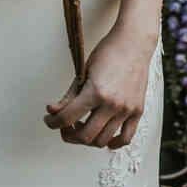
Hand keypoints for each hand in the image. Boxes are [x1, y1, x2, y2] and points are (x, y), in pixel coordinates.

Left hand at [42, 27, 153, 148]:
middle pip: (84, 135)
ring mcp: (126, 110)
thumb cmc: (108, 53)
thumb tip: (52, 111)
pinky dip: (112, 143)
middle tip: (64, 126)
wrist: (134, 43)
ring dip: (87, 139)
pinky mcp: (137, 111)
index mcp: (95, 92)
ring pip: (102, 141)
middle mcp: (112, 104)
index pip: (67, 118)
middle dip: (69, 134)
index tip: (49, 120)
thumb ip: (69, 95)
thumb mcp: (83, 72)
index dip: (53, 122)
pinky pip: (125, 138)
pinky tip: (103, 138)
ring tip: (82, 127)